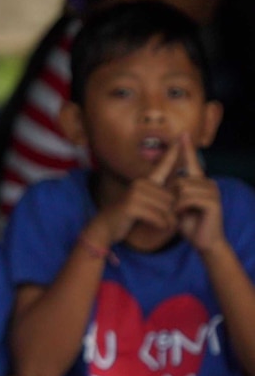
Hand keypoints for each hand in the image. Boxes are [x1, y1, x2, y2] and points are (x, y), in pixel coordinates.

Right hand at [92, 140, 180, 245]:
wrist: (105, 227)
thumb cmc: (127, 217)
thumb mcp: (143, 204)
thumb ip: (158, 197)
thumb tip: (178, 195)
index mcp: (145, 182)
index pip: (162, 166)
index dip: (172, 154)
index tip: (179, 140)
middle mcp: (140, 184)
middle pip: (171, 197)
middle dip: (173, 212)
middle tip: (166, 221)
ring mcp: (135, 194)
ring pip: (167, 208)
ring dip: (169, 220)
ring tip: (162, 225)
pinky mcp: (132, 206)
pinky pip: (158, 216)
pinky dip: (162, 225)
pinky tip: (158, 227)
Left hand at [171, 133, 223, 252]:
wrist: (203, 241)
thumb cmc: (188, 222)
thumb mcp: (177, 204)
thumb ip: (173, 191)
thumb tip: (163, 180)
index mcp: (199, 181)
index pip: (191, 161)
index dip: (186, 148)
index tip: (182, 134)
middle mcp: (207, 182)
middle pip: (178, 179)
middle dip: (170, 196)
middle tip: (174, 210)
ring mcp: (212, 191)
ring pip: (181, 188)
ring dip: (174, 203)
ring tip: (178, 213)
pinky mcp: (212, 202)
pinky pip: (187, 198)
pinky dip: (179, 207)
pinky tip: (181, 214)